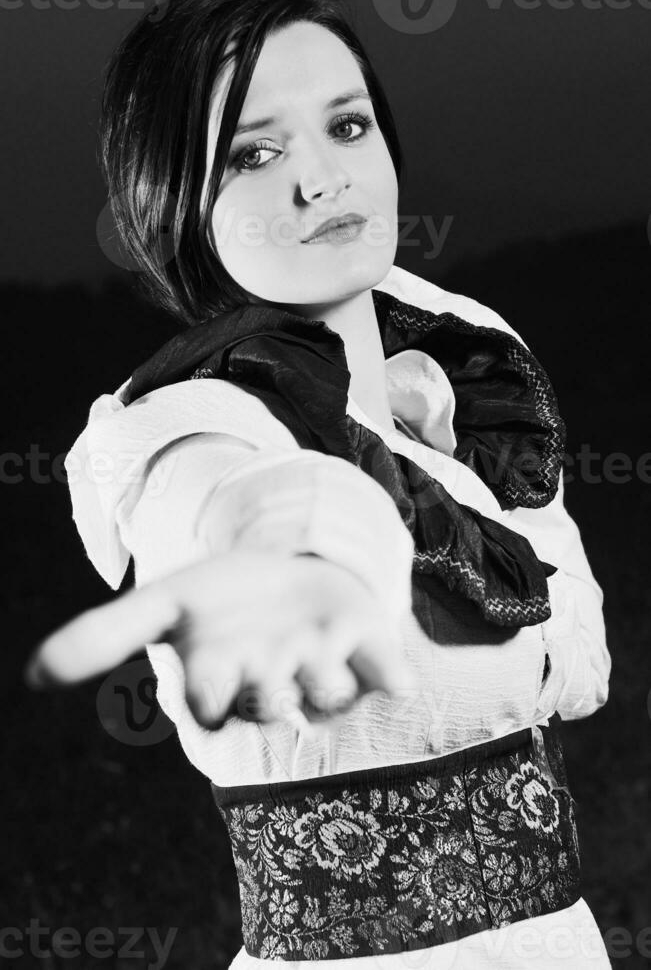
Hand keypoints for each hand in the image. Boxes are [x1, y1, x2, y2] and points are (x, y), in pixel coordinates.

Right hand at [24, 551, 414, 728]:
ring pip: (326, 695)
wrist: (293, 572)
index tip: (206, 673)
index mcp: (222, 681)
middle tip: (263, 661)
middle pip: (268, 704)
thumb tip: (30, 674)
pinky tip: (391, 671)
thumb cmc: (223, 599)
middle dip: (265, 689)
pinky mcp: (369, 656)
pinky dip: (388, 672)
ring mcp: (324, 672)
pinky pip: (386, 676)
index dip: (207, 694)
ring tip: (318, 646)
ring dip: (325, 678)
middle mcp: (274, 687)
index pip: (210, 705)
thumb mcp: (166, 603)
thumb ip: (105, 635)